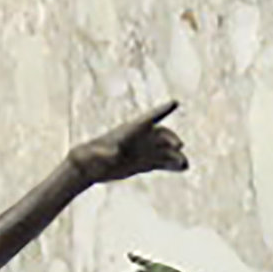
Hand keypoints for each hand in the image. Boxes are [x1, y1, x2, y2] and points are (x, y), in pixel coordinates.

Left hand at [72, 101, 188, 182]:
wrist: (87, 167)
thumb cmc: (89, 157)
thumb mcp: (97, 153)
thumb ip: (106, 151)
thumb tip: (115, 152)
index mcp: (129, 131)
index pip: (148, 118)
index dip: (162, 110)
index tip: (174, 102)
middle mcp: (138, 139)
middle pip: (159, 135)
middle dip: (170, 139)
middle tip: (178, 146)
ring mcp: (141, 151)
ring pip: (163, 151)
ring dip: (174, 156)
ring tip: (185, 165)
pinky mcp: (142, 163)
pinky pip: (160, 163)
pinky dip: (171, 165)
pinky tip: (182, 169)